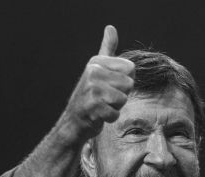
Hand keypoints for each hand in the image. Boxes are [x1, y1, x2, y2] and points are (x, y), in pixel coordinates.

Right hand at [59, 25, 134, 141]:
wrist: (74, 120)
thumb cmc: (91, 94)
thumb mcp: (98, 68)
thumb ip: (107, 48)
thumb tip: (111, 27)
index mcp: (97, 61)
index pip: (130, 69)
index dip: (125, 80)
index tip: (110, 84)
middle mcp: (93, 71)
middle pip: (129, 84)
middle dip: (121, 95)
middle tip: (105, 97)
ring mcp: (91, 88)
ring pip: (123, 99)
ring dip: (115, 107)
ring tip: (102, 105)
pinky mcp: (92, 106)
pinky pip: (115, 114)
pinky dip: (109, 118)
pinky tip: (99, 115)